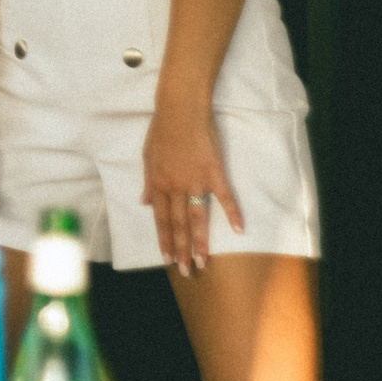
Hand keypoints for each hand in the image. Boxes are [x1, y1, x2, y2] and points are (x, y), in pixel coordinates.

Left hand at [141, 103, 241, 274]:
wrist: (180, 109)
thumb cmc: (162, 130)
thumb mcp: (147, 157)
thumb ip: (148, 183)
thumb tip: (144, 203)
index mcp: (158, 184)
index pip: (161, 219)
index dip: (164, 240)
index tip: (166, 259)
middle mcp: (175, 186)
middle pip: (179, 224)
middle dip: (181, 250)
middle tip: (185, 271)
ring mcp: (195, 180)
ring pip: (198, 217)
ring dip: (200, 241)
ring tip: (203, 261)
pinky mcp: (214, 172)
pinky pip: (224, 197)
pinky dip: (232, 213)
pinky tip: (238, 230)